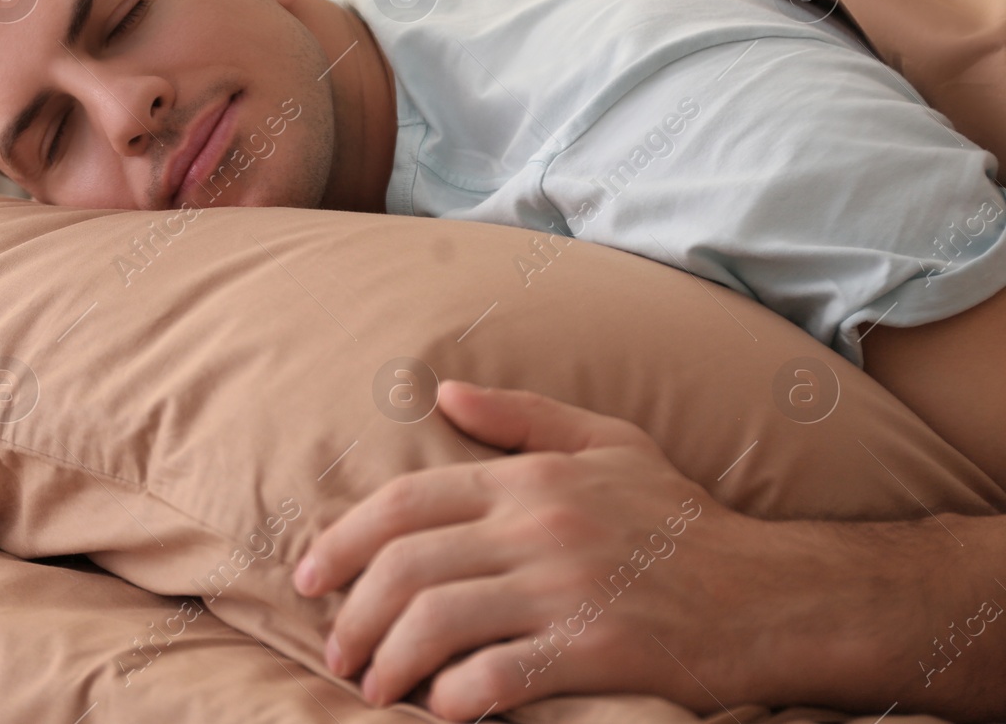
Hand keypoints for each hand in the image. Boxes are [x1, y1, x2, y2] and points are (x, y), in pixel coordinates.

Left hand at [291, 382, 857, 717]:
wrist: (775, 593)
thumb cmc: (683, 520)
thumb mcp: (609, 443)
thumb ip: (522, 416)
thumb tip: (443, 391)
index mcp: (531, 478)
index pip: (405, 503)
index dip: (341, 541)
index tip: (308, 578)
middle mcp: (540, 525)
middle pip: (406, 567)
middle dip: (353, 615)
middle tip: (336, 651)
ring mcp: (568, 587)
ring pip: (438, 621)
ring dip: (389, 663)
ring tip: (373, 688)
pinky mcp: (598, 649)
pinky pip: (500, 675)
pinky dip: (456, 698)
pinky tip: (442, 710)